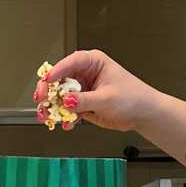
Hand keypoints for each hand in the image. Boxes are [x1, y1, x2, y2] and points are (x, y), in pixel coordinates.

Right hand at [34, 50, 162, 132]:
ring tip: (47, 116)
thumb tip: (65, 100)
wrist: (143, 115)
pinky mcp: (81, 104)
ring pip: (59, 95)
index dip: (57, 70)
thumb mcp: (107, 98)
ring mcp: (82, 90)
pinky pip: (67, 109)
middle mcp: (84, 74)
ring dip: (52, 106)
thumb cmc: (133, 98)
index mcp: (92, 62)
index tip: (48, 80)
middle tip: (41, 98)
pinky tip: (66, 124)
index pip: (70, 62)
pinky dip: (64, 117)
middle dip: (48, 90)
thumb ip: (84, 100)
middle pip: (58, 79)